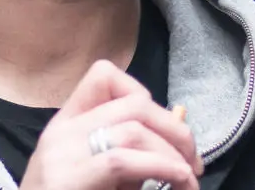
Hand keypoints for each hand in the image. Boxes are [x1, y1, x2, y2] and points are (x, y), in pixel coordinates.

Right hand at [19, 60, 203, 189]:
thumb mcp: (95, 176)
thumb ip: (126, 156)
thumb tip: (177, 146)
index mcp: (65, 124)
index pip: (103, 76)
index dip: (142, 93)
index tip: (162, 127)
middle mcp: (61, 132)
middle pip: (133, 103)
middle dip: (174, 128)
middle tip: (193, 159)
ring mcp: (62, 153)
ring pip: (134, 129)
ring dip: (172, 153)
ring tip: (188, 179)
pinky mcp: (69, 178)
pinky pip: (123, 160)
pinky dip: (161, 166)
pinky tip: (178, 179)